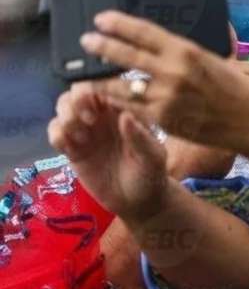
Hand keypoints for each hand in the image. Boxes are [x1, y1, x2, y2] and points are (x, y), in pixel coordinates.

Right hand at [47, 83, 170, 223]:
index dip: (97, 90)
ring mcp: (86, 131)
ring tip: (81, 138)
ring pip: (63, 107)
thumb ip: (140, 138)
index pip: (106, 87)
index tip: (100, 108)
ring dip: (66, 116)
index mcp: (124, 110)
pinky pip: (55, 131)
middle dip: (76, 101)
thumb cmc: (151, 174)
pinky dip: (56, 134)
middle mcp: (103, 116)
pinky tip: (70, 148)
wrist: (139, 202)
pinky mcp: (72, 149)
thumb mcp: (152, 157)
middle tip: (89, 121)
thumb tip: (125, 116)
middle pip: (78, 92)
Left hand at [79, 10, 248, 153]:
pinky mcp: (164, 120)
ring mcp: (166, 98)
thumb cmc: (238, 89)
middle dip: (101, 47)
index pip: (143, 31)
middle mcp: (173, 72)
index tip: (101, 19)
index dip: (118, 24)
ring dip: (102, 79)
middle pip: (125, 55)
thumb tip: (167, 39)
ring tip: (91, 75)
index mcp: (187, 51)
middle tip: (87, 41)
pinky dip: (119, 101)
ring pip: (121, 86)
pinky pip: (132, 108)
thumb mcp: (215, 60)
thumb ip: (187, 52)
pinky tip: (110, 97)